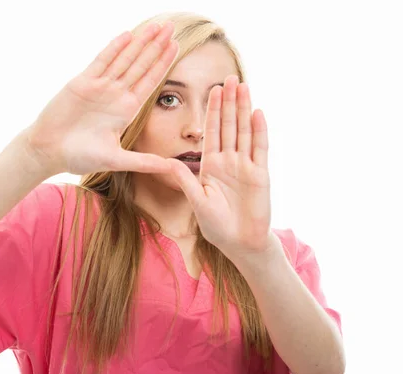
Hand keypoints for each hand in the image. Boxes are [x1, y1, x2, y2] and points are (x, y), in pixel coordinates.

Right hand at [25, 22, 178, 175]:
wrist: (48, 150)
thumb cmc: (79, 157)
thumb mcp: (116, 160)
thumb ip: (143, 162)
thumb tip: (172, 170)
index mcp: (126, 111)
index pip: (150, 82)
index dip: (163, 64)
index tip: (177, 47)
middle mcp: (115, 95)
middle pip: (140, 65)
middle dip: (156, 46)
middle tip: (171, 27)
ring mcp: (99, 87)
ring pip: (124, 59)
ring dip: (139, 42)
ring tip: (155, 26)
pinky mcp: (82, 82)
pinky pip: (101, 61)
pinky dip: (114, 48)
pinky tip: (127, 35)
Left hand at [168, 75, 272, 261]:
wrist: (239, 242)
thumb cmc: (216, 225)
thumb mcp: (197, 201)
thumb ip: (185, 180)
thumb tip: (167, 162)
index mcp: (211, 165)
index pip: (211, 132)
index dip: (212, 111)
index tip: (212, 90)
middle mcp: (228, 160)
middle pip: (228, 125)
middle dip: (229, 102)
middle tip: (230, 77)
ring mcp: (245, 165)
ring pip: (244, 131)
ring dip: (244, 109)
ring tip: (244, 86)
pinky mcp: (260, 174)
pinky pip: (259, 148)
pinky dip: (259, 131)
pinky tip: (258, 113)